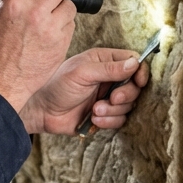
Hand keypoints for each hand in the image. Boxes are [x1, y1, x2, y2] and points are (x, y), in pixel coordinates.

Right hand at [0, 0, 78, 113]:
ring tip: (51, 18)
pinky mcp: (61, 44)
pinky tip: (50, 35)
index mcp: (15, 3)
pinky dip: (63, 26)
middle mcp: (35, 13)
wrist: (1, 84)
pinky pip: (70, 26)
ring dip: (63, 8)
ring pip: (70, 6)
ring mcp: (51, 30)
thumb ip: (9, 1)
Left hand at [18, 47, 150, 135]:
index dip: (140, 72)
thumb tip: (135, 64)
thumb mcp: (82, 72)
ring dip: (114, 110)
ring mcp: (107, 97)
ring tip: (95, 109)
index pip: (134, 62)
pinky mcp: (104, 115)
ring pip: (129, 105)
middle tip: (112, 98)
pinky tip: (93, 119)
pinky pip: (119, 120)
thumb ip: (109, 68)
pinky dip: (108, 121)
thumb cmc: (57, 85)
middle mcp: (108, 78)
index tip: (138, 81)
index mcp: (104, 61)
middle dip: (126, 95)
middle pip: (135, 86)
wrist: (42, 111)